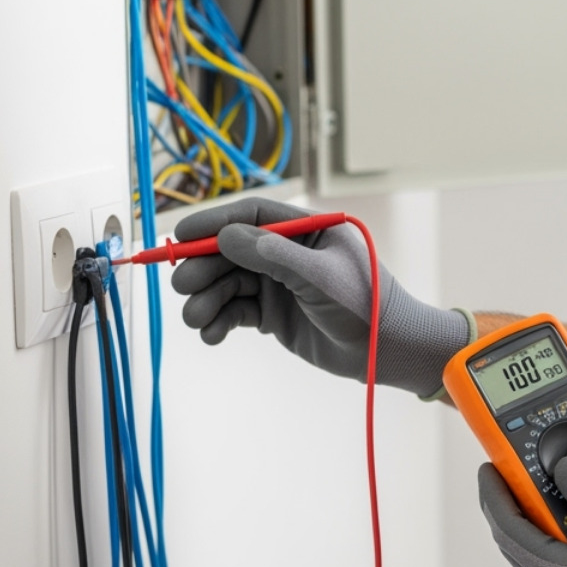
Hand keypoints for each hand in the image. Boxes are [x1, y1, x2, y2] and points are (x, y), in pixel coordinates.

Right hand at [169, 197, 472, 397]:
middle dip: (202, 267)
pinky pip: (234, 312)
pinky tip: (211, 335)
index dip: (212, 223)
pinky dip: (218, 322)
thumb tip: (226, 236)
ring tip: (196, 320)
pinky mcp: (273, 315)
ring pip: (227, 284)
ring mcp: (278, 283)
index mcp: (305, 229)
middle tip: (182, 286)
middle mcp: (287, 252)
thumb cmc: (365, 306)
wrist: (385, 351)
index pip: (250, 215)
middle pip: (230, 251)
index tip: (180, 235)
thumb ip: (274, 255)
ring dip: (205, 299)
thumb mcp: (320, 276)